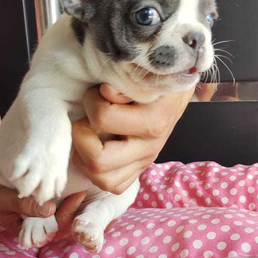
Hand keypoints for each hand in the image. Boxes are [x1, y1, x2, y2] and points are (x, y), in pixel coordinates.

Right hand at [0, 151, 85, 237]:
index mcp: (26, 231)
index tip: (73, 203)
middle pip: (59, 224)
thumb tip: (50, 210)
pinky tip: (75, 187)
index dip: (64, 221)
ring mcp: (40, 213)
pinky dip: (65, 198)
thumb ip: (24, 205)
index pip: (50, 232)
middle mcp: (36, 224)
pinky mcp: (42, 202)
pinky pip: (57, 203)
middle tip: (80, 194)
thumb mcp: (5, 199)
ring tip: (81, 191)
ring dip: (71, 205)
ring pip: (60, 215)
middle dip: (72, 211)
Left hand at [71, 84, 193, 193]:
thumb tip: (106, 92)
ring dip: (85, 159)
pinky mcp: (140, 169)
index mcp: (154, 121)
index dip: (91, 101)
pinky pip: (114, 186)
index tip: (97, 91)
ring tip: (88, 136)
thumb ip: (125, 80)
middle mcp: (150, 148)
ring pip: (103, 180)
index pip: (103, 118)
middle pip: (98, 161)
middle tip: (86, 119)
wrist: (177, 91)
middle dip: (81, 137)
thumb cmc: (157, 77)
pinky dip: (97, 173)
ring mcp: (145, 162)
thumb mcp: (145, 71)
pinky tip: (96, 150)